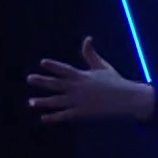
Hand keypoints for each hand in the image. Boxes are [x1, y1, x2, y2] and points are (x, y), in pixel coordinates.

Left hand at [28, 38, 155, 122]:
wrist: (127, 99)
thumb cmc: (114, 81)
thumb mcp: (102, 66)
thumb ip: (90, 54)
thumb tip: (88, 38)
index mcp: (82, 76)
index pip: (65, 69)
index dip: (54, 66)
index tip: (43, 62)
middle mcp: (78, 88)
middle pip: (56, 84)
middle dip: (42, 81)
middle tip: (29, 78)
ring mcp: (79, 101)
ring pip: (57, 101)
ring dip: (43, 102)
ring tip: (30, 102)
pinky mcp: (82, 113)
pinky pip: (65, 115)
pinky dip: (54, 117)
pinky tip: (43, 118)